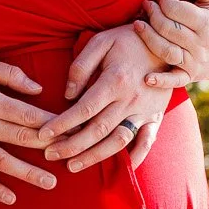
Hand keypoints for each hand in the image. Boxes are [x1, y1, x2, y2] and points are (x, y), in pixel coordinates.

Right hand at [0, 55, 57, 204]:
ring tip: (50, 183)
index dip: (53, 123)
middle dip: (49, 148)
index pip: (29, 115)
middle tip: (72, 156)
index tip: (73, 129)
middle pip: (22, 138)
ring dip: (27, 173)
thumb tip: (38, 89)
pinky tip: (11, 198)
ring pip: (2, 161)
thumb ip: (9, 75)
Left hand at [37, 28, 171, 173]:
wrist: (165, 41)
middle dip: (71, 146)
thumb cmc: (127, 40)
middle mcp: (130, 99)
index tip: (43, 134)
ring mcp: (145, 110)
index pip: (83, 109)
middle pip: (97, 130)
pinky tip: (120, 168)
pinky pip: (147, 142)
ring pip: (118, 141)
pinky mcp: (156, 116)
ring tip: (73, 165)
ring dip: (95, 156)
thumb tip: (68, 95)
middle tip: (50, 155)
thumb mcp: (101, 42)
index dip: (62, 124)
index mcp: (115, 81)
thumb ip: (81, 67)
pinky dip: (135, 158)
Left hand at [133, 0, 208, 88]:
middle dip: (152, 15)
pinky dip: (160, 81)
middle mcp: (201, 45)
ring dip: (148, 38)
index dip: (163, 1)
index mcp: (207, 23)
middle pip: (168, 29)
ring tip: (138, 25)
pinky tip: (146, 78)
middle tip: (146, 6)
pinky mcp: (192, 75)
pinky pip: (175, 81)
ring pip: (166, 51)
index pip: (176, 10)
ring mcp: (196, 62)